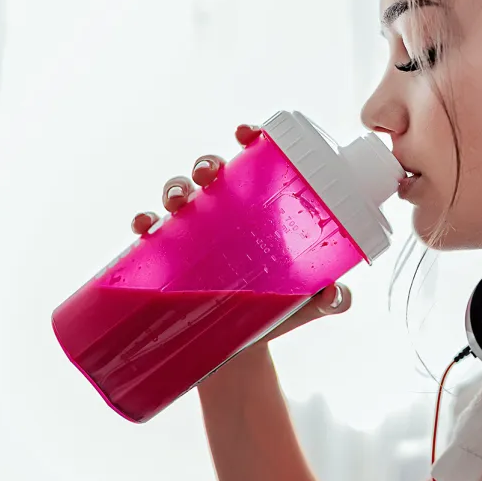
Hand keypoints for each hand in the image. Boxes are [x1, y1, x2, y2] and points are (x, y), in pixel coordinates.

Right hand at [128, 124, 351, 345]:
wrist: (244, 346)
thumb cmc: (280, 309)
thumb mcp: (308, 301)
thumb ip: (330, 298)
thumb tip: (336, 294)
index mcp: (261, 208)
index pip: (256, 160)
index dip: (249, 138)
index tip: (246, 134)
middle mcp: (225, 212)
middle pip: (212, 172)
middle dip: (206, 163)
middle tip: (209, 173)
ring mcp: (195, 233)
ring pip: (179, 194)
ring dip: (174, 187)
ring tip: (178, 200)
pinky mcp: (170, 258)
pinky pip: (151, 232)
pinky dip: (145, 223)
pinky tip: (145, 226)